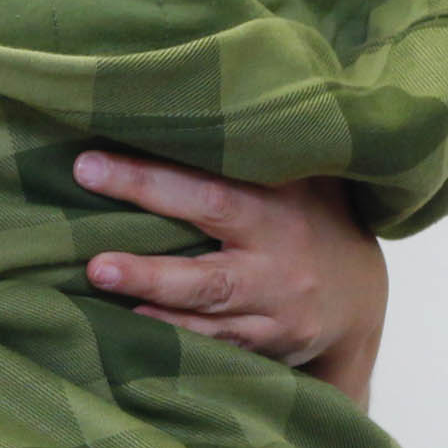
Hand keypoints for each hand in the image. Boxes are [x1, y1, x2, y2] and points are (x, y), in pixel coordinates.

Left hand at [77, 156, 385, 405]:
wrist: (360, 298)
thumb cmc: (306, 220)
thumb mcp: (296, 179)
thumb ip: (247, 153)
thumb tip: (165, 105)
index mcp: (280, 202)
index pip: (208, 188)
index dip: (149, 180)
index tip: (86, 167)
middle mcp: (279, 255)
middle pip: (210, 261)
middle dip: (149, 266)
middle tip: (94, 264)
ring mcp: (276, 304)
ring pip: (210, 304)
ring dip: (154, 296)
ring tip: (103, 283)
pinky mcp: (269, 341)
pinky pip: (217, 342)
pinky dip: (175, 336)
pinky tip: (131, 328)